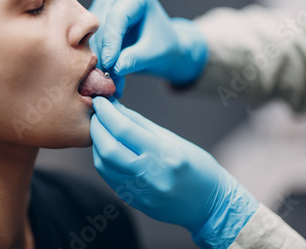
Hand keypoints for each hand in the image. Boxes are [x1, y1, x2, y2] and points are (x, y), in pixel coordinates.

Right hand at [89, 0, 207, 96]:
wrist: (161, 46)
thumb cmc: (163, 46)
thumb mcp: (153, 54)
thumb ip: (135, 59)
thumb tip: (114, 69)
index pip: (117, 16)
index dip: (111, 41)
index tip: (109, 64)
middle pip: (102, 23)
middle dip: (103, 52)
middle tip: (106, 78)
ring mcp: (105, 1)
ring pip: (92, 31)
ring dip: (97, 56)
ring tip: (106, 79)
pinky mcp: (96, 15)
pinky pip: (89, 37)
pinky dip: (95, 55)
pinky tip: (101, 72)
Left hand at [90, 97, 258, 247]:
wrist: (209, 205)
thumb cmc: (197, 166)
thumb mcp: (173, 139)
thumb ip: (140, 124)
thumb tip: (115, 107)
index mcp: (165, 155)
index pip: (124, 130)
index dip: (106, 112)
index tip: (99, 100)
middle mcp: (151, 176)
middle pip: (107, 149)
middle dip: (96, 127)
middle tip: (95, 113)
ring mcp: (141, 193)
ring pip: (103, 164)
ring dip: (96, 143)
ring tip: (100, 128)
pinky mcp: (134, 202)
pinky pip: (109, 177)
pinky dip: (103, 159)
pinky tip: (107, 147)